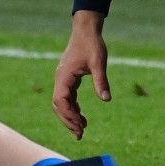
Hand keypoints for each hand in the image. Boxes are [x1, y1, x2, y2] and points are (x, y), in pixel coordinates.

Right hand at [53, 14, 110, 139]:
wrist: (86, 30)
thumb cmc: (92, 45)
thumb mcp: (99, 62)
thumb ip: (101, 81)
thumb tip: (106, 100)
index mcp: (64, 76)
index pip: (61, 101)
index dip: (69, 115)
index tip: (80, 126)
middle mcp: (60, 79)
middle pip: (58, 105)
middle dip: (68, 121)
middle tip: (80, 135)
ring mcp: (63, 79)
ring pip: (61, 103)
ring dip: (69, 117)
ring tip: (81, 130)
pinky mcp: (68, 79)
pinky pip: (67, 98)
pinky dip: (73, 109)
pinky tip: (82, 116)